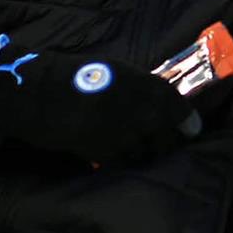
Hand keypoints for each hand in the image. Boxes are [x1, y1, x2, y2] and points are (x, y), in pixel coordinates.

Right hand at [0, 39, 200, 166]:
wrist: (41, 95)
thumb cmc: (76, 76)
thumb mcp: (115, 70)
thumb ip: (139, 87)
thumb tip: (157, 103)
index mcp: (143, 85)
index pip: (177, 108)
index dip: (187, 121)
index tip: (191, 129)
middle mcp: (139, 111)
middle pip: (166, 137)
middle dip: (169, 142)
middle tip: (168, 144)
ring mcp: (123, 134)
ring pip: (146, 153)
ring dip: (148, 154)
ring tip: (145, 152)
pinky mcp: (104, 153)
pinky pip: (124, 162)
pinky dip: (126, 161)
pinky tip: (122, 156)